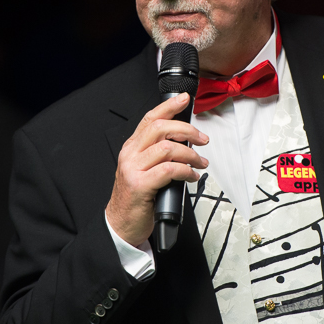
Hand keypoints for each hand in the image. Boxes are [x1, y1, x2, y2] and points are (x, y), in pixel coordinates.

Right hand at [106, 93, 208, 246]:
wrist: (121, 225)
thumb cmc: (136, 198)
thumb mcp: (144, 169)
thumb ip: (158, 154)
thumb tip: (186, 142)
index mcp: (131, 148)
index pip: (150, 118)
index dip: (168, 106)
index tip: (184, 98)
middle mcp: (130, 155)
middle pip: (160, 128)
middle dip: (187, 130)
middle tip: (202, 139)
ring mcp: (133, 169)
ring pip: (167, 148)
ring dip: (190, 154)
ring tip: (200, 163)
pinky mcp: (140, 185)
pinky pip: (168, 170)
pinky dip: (185, 171)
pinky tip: (191, 176)